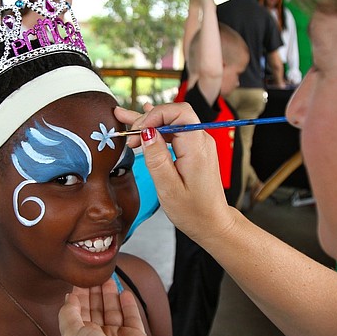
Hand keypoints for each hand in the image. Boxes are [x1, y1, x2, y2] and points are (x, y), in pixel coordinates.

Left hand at [59, 279, 163, 335]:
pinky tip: (124, 292)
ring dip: (109, 294)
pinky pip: (132, 318)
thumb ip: (68, 313)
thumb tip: (68, 297)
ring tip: (108, 276)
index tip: (78, 278)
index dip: (78, 296)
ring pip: (113, 311)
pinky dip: (128, 304)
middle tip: (95, 273)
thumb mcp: (71, 335)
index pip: (77, 313)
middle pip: (95, 310)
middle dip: (94, 292)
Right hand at [114, 103, 233, 236]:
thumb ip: (156, 158)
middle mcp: (201, 141)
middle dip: (148, 119)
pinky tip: (144, 123)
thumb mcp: (168, 188)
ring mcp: (198, 144)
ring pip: (172, 122)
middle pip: (174, 115)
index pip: (178, 113)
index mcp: (197, 148)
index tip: (136, 132)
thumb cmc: (193, 211)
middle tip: (128, 135)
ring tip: (124, 117)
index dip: (155, 116)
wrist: (212, 222)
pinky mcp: (194, 150)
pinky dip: (158, 129)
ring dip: (149, 122)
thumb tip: (146, 132)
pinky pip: (175, 133)